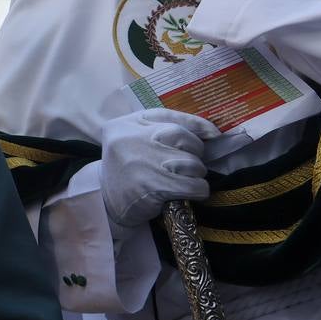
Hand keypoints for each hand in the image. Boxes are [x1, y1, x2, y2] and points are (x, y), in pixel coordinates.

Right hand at [100, 109, 218, 227]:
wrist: (107, 202)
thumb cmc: (129, 167)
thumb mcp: (137, 139)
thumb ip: (165, 127)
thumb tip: (211, 131)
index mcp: (127, 124)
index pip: (169, 117)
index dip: (195, 124)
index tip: (212, 133)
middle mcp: (131, 138)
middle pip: (182, 138)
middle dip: (194, 153)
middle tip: (188, 164)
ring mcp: (142, 162)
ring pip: (191, 163)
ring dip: (195, 174)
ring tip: (183, 179)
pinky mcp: (152, 186)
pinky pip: (192, 185)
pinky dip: (198, 190)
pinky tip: (189, 192)